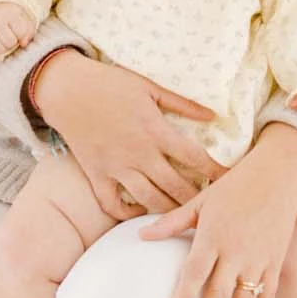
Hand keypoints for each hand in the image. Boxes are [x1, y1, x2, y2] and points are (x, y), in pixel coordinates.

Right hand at [0, 0, 36, 63]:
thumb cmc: (7, 20)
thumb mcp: (22, 20)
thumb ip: (29, 31)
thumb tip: (23, 43)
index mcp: (10, 10)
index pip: (21, 32)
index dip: (20, 34)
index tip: (14, 27)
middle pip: (10, 43)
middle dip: (9, 41)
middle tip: (3, 32)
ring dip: (0, 47)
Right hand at [28, 51, 221, 225]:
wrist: (67, 89)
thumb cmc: (110, 83)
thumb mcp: (149, 87)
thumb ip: (182, 103)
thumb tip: (213, 114)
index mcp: (155, 130)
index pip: (194, 157)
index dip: (216, 171)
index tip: (229, 180)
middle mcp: (138, 153)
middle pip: (176, 186)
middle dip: (196, 199)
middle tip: (209, 206)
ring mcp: (116, 167)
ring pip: (149, 200)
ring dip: (169, 210)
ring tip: (183, 214)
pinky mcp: (96, 175)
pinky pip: (112, 204)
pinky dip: (127, 213)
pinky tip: (140, 212)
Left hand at [143, 126, 296, 297]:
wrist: (279, 174)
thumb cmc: (235, 185)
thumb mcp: (201, 200)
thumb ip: (173, 222)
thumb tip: (141, 235)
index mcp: (214, 235)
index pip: (195, 272)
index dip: (184, 295)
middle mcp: (236, 251)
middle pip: (219, 294)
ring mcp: (258, 259)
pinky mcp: (275, 262)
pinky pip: (267, 296)